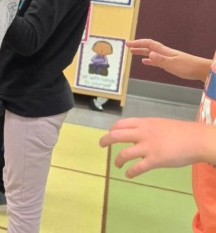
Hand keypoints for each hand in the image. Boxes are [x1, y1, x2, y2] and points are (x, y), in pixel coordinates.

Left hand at [99, 118, 215, 177]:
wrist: (196, 140)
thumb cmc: (181, 132)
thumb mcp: (160, 124)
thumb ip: (148, 129)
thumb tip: (138, 134)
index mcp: (144, 124)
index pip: (121, 124)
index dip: (112, 128)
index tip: (109, 132)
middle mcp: (143, 134)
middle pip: (116, 135)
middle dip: (106, 140)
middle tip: (101, 145)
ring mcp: (148, 147)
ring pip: (124, 154)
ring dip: (117, 160)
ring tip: (117, 165)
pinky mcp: (155, 160)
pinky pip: (137, 168)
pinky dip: (130, 172)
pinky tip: (128, 174)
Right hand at [126, 39, 210, 81]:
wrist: (201, 69)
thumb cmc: (188, 67)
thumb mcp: (172, 64)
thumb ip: (160, 60)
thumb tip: (149, 54)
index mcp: (164, 51)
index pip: (148, 44)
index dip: (137, 43)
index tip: (128, 44)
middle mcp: (164, 53)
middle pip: (148, 47)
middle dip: (138, 46)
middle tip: (127, 46)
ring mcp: (167, 58)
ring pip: (151, 53)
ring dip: (141, 52)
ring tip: (133, 52)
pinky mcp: (169, 63)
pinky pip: (156, 60)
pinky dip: (149, 60)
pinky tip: (145, 62)